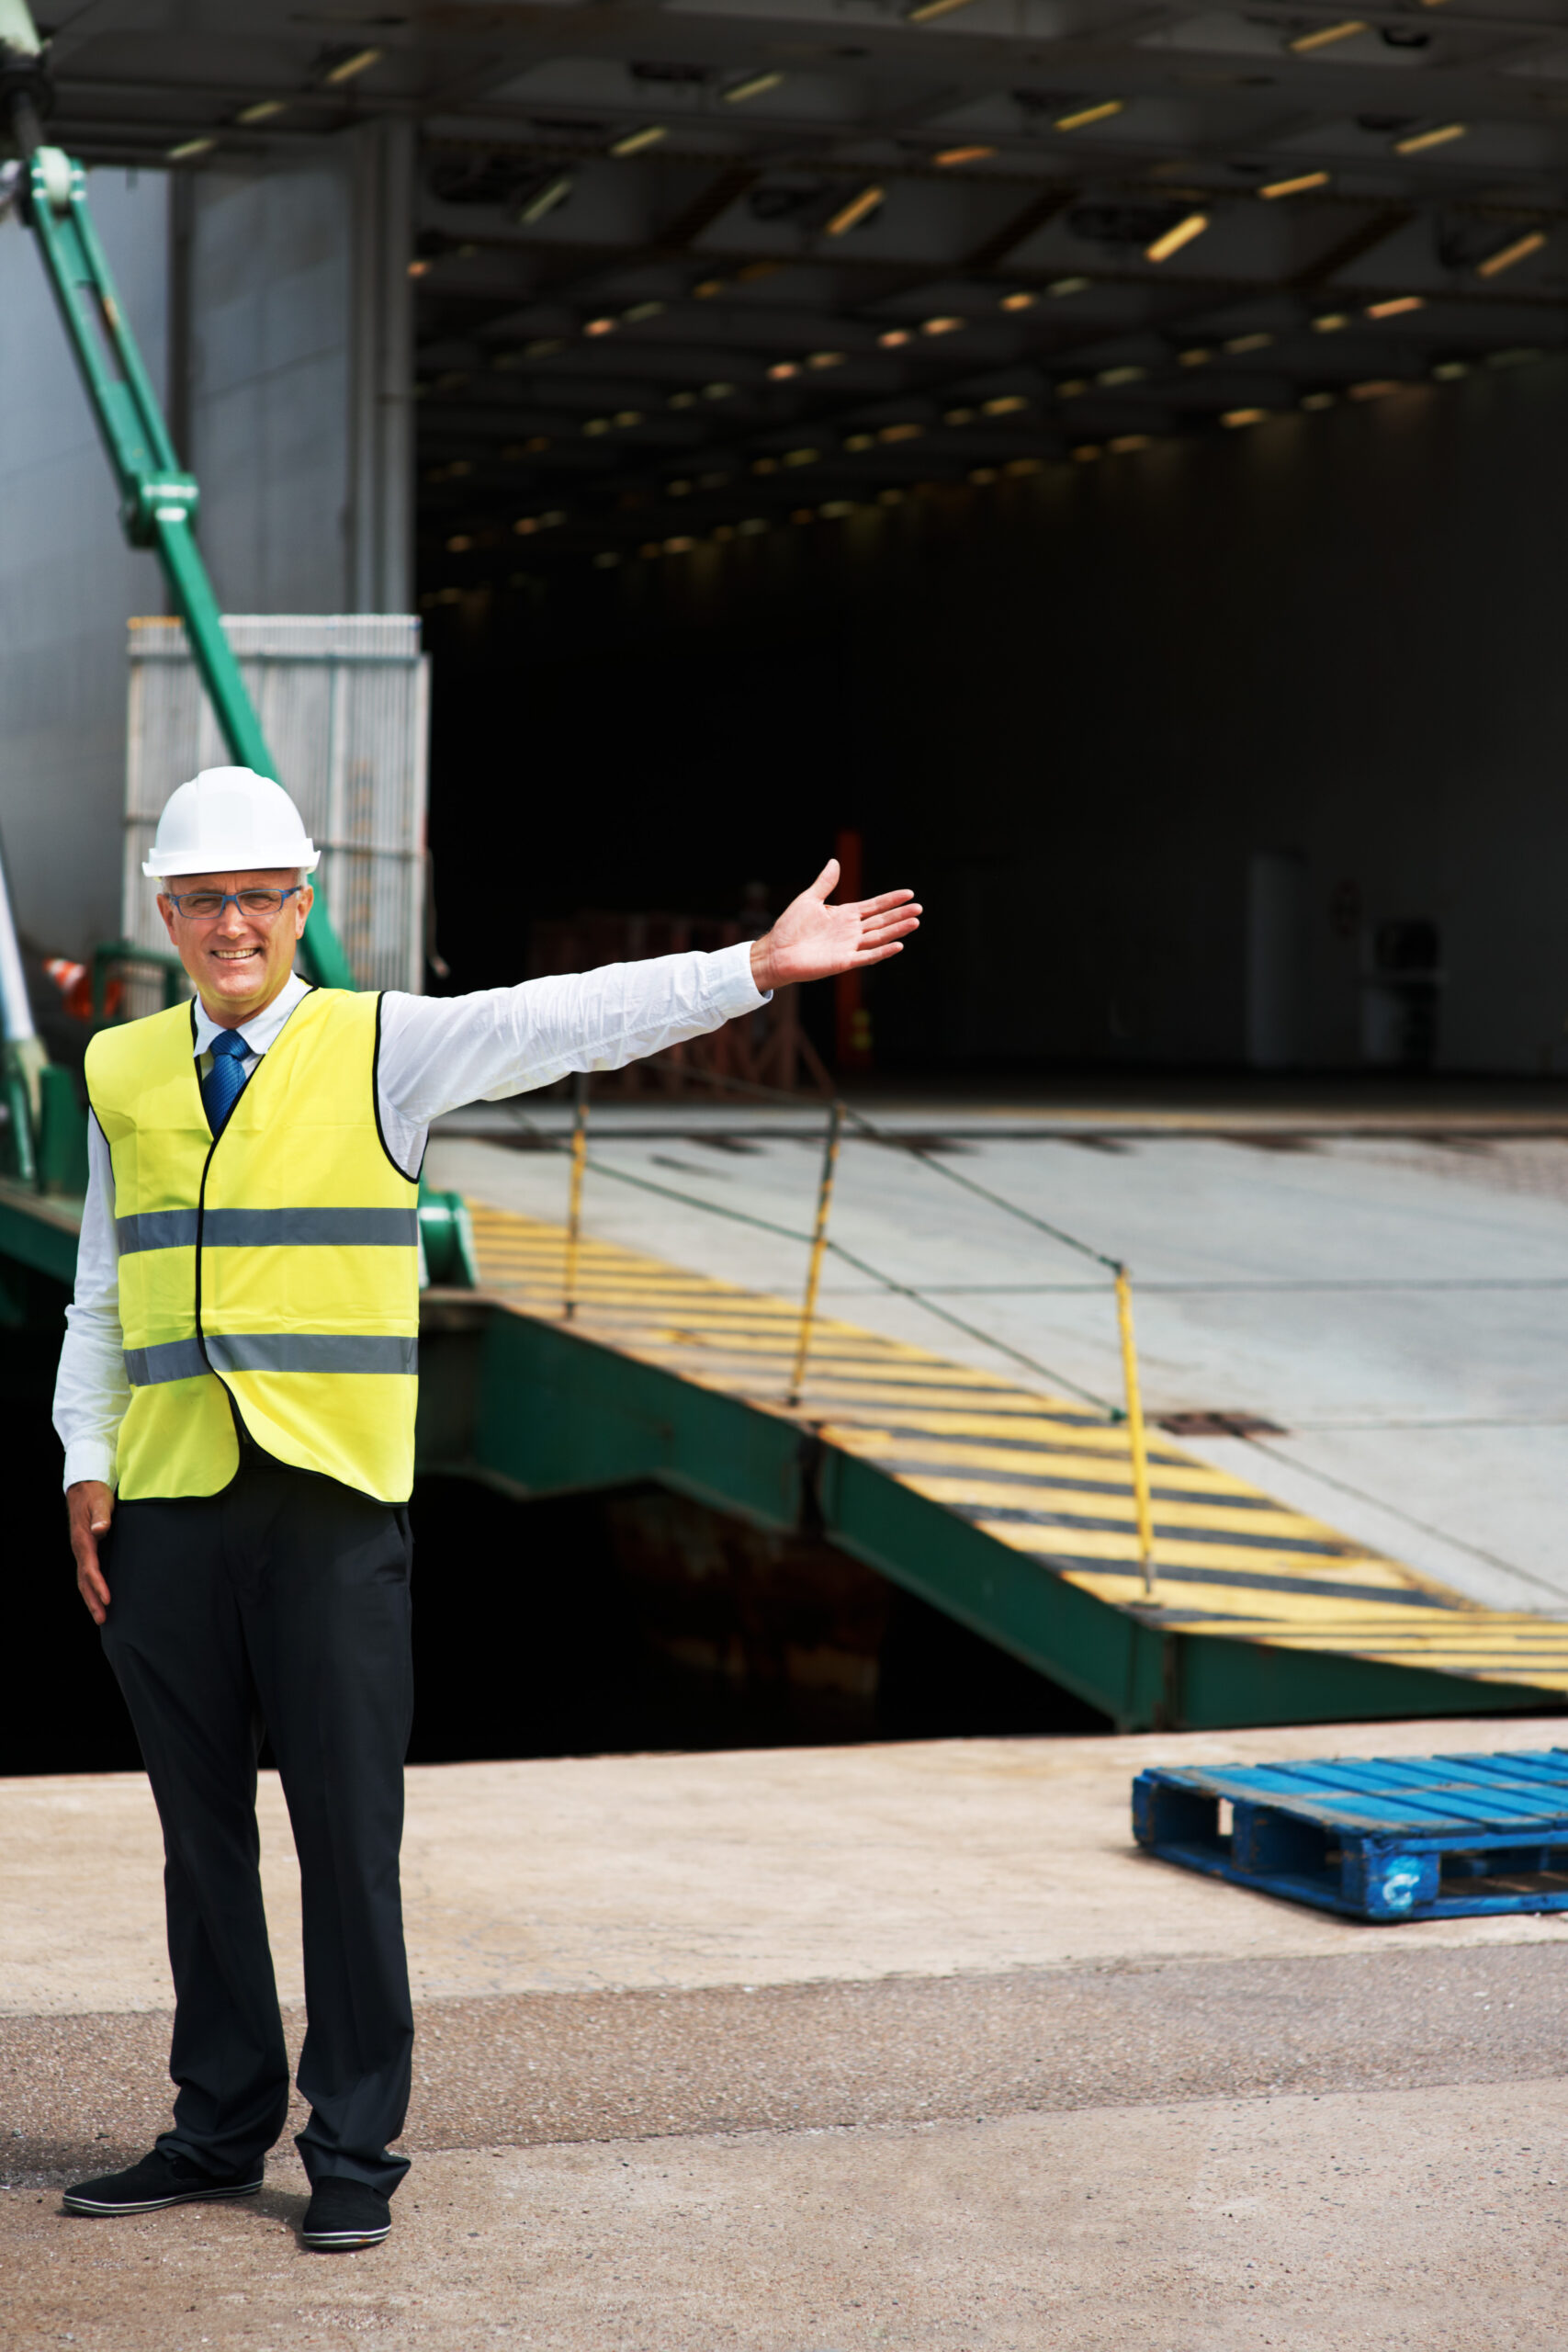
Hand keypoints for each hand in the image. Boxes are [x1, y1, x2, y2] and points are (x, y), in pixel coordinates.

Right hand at [68, 1480, 113, 1625]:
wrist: (84, 1486)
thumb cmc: (95, 1494)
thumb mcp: (100, 1502)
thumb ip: (101, 1517)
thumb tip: (100, 1530)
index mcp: (83, 1540)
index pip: (90, 1568)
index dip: (98, 1585)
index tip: (107, 1599)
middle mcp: (80, 1549)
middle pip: (84, 1580)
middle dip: (92, 1601)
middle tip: (102, 1619)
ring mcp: (81, 1550)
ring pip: (83, 1580)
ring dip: (90, 1599)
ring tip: (101, 1617)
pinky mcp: (86, 1549)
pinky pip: (86, 1573)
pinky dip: (91, 1588)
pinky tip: (98, 1597)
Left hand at [750, 861, 919, 993]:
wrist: (776, 952)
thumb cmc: (790, 927)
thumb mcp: (808, 899)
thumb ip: (825, 883)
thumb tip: (835, 862)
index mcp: (844, 915)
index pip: (874, 906)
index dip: (891, 900)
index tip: (909, 894)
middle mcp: (850, 931)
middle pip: (881, 921)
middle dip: (900, 914)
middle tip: (919, 908)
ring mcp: (849, 947)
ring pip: (879, 937)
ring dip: (897, 930)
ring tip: (915, 922)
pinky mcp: (843, 961)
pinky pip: (867, 956)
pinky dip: (883, 951)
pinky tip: (898, 944)